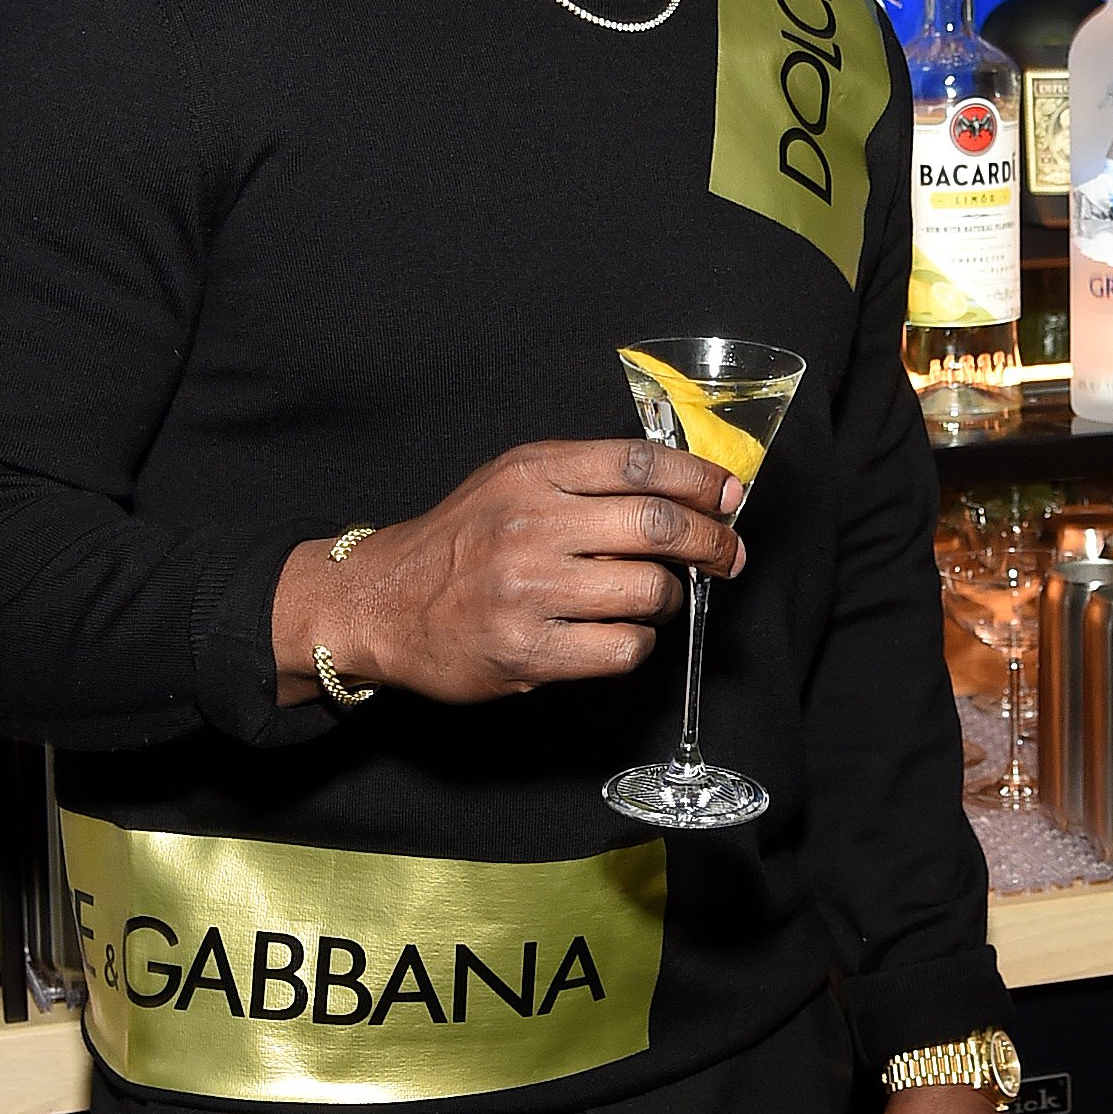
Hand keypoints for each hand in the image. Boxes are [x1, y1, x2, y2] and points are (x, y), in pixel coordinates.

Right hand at [270, 438, 745, 703]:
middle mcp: (530, 523)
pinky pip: (621, 648)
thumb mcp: (513, 480)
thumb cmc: (463, 540)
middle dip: (710, 542)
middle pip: (656, 525)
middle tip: (728, 555)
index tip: (728, 495)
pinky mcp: (526, 650)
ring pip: (647, 591)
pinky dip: (636, 643)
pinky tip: (617, 634)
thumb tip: (683, 485)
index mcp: (531, 472)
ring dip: (668, 599)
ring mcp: (527, 590)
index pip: (638, 463)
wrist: (384, 603)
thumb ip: (586, 476)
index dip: (698, 478)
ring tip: (653, 598)